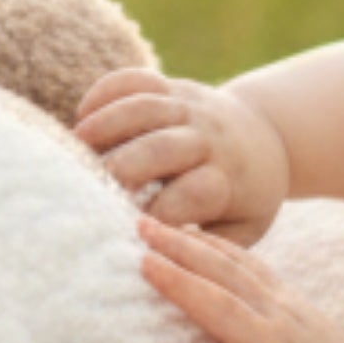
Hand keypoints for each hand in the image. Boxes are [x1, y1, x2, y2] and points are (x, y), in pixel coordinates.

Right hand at [78, 68, 291, 245]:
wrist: (268, 138)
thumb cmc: (245, 198)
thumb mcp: (244, 228)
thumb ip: (211, 247)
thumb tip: (163, 263)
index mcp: (228, 179)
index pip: (193, 193)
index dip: (160, 213)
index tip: (130, 230)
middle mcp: (208, 139)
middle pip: (161, 147)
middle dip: (120, 169)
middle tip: (87, 190)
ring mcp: (190, 107)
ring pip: (143, 106)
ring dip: (104, 125)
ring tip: (75, 147)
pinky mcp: (173, 87)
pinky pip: (136, 79)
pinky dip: (105, 91)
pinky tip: (83, 115)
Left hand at [137, 217, 343, 342]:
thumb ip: (277, 327)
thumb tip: (241, 316)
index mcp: (292, 311)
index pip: (245, 265)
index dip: (208, 242)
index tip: (173, 222)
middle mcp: (285, 322)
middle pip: (227, 275)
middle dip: (183, 247)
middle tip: (142, 224)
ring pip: (223, 310)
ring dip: (182, 284)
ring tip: (145, 266)